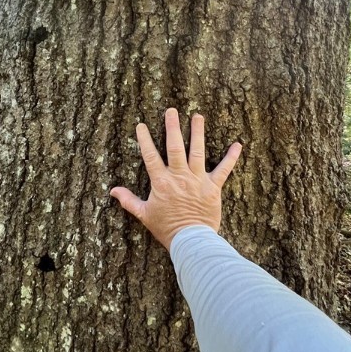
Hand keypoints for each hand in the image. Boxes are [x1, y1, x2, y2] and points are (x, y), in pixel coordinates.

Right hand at [110, 108, 242, 249]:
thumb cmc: (167, 229)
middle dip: (172, 127)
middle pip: (175, 147)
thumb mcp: (144, 215)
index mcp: (161, 182)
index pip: (150, 156)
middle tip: (172, 110)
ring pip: (197, 151)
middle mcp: (179, 177)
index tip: (141, 125)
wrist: (190, 240)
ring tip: (198, 116)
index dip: (145, 139)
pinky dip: (231, 157)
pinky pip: (224, 169)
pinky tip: (237, 145)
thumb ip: (128, 201)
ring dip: (197, 133)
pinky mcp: (213, 187)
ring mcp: (197, 180)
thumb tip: (113, 191)